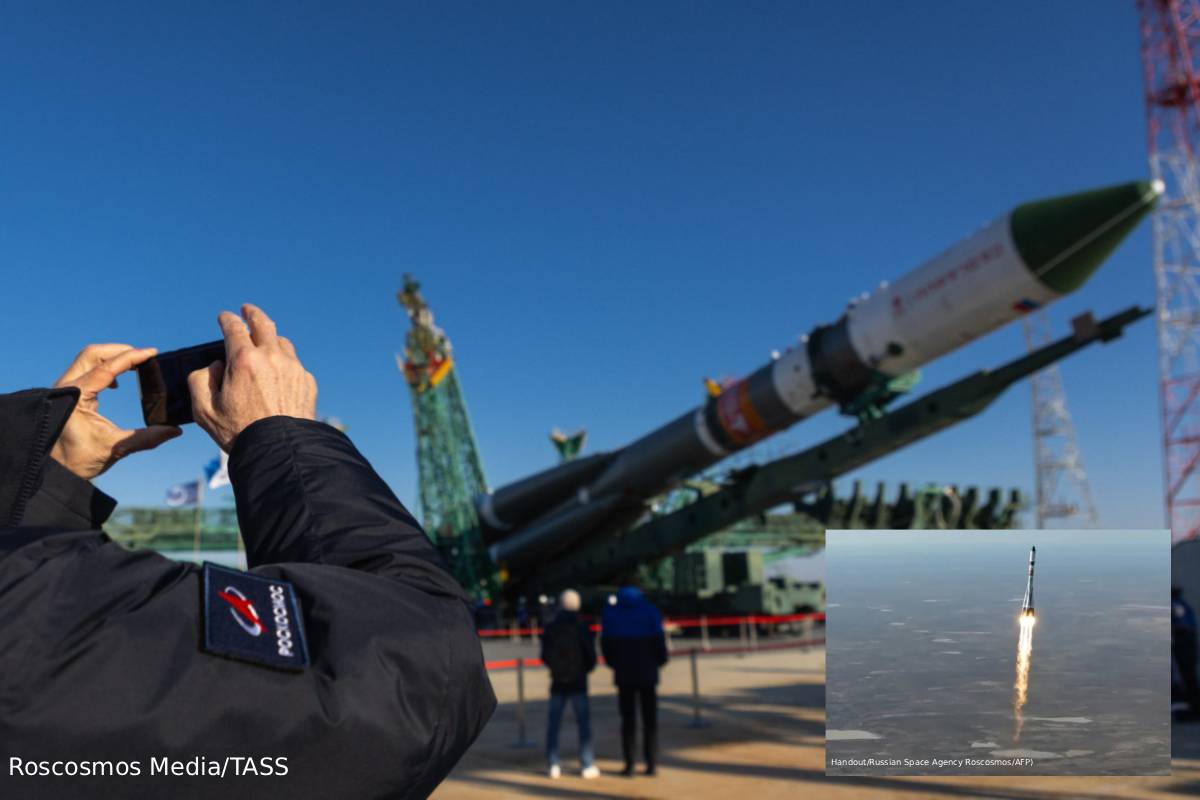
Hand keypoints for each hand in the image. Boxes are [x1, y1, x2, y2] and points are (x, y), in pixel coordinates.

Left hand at [50, 345, 182, 478]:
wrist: (52, 470)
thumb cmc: (78, 460)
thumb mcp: (115, 449)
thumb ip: (147, 438)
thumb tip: (175, 431)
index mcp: (75, 396)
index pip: (106, 367)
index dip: (131, 357)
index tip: (152, 352)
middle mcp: (66, 387)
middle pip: (93, 353)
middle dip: (120, 351)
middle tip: (144, 356)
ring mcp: (64, 389)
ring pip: (88, 359)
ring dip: (112, 358)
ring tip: (135, 365)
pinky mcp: (67, 394)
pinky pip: (86, 370)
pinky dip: (104, 368)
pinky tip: (117, 382)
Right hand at [189, 304, 317, 451]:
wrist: (280, 451)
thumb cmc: (239, 432)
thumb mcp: (203, 409)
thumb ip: (200, 380)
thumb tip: (215, 365)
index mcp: (244, 360)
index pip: (234, 328)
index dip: (227, 319)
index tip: (224, 317)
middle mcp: (272, 358)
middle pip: (263, 324)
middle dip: (253, 314)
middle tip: (247, 310)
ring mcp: (293, 368)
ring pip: (282, 342)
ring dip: (271, 338)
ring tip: (265, 341)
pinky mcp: (307, 381)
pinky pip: (294, 364)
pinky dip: (284, 362)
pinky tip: (279, 371)